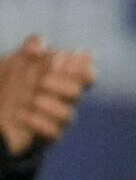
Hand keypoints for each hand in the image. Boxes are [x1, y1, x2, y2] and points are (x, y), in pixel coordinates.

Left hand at [0, 36, 95, 158]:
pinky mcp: (44, 137)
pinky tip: (22, 116)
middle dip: (64, 85)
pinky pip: (54, 134)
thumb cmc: (3, 87)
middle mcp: (59, 100)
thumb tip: (41, 42)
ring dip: (53, 106)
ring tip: (33, 101)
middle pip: (77, 92)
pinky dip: (39, 123)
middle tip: (42, 82)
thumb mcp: (11, 64)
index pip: (84, 75)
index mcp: (57, 80)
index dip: (84, 69)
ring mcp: (52, 119)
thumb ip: (27, 51)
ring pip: (68, 115)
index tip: (69, 63)